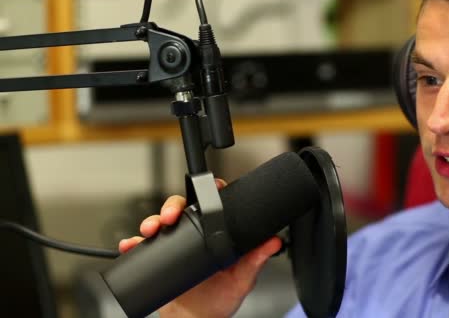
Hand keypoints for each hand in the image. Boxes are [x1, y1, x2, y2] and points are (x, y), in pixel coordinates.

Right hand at [118, 179, 281, 317]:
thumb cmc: (220, 299)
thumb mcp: (241, 279)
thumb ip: (255, 260)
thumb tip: (273, 242)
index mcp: (213, 234)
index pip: (211, 204)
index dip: (209, 192)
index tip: (209, 192)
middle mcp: (192, 236)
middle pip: (180, 208)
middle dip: (171, 206)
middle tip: (170, 217)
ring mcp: (172, 246)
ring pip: (159, 223)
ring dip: (151, 221)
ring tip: (150, 230)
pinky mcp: (155, 258)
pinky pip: (141, 247)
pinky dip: (133, 243)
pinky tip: (131, 244)